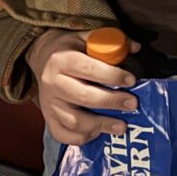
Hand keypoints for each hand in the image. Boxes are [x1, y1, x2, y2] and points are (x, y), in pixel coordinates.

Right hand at [25, 28, 138, 146]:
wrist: (41, 58)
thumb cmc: (69, 49)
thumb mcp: (86, 38)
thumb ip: (110, 41)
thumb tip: (135, 47)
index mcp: (62, 60)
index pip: (88, 69)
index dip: (111, 75)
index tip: (131, 80)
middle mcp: (52, 83)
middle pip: (83, 97)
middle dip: (112, 102)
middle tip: (132, 104)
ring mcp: (49, 103)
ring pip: (75, 120)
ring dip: (101, 125)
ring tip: (121, 126)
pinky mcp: (48, 118)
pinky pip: (64, 135)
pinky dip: (83, 137)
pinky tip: (98, 132)